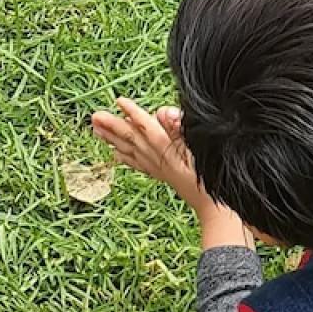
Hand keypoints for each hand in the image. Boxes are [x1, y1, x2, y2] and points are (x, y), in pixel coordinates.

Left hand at [91, 98, 207, 208]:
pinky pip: (137, 163)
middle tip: (94, 116)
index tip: (119, 101)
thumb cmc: (214, 177)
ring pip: (130, 151)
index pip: (146, 127)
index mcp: (168, 151)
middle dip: (113, 126)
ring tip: (96, 130)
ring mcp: (159, 169)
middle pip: (132, 139)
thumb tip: (162, 112)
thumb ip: (182, 129)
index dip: (132, 113)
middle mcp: (159, 160)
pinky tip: (115, 153)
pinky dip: (124, 156)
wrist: (218, 210)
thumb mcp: (203, 148)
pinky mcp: (162, 175)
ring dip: (112, 139)